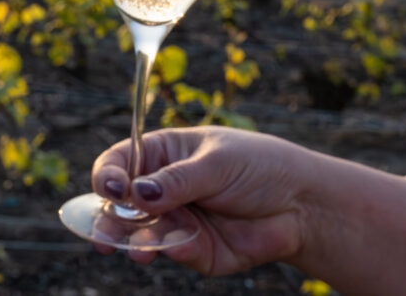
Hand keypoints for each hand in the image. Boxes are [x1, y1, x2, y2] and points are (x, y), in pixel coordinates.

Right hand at [92, 126, 312, 274]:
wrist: (301, 205)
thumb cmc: (259, 167)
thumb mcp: (217, 162)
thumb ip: (177, 180)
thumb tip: (137, 194)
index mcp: (162, 155)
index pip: (118, 163)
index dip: (107, 176)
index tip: (112, 189)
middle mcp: (161, 189)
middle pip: (119, 205)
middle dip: (109, 220)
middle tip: (104, 236)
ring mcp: (175, 220)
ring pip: (139, 234)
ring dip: (135, 242)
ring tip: (141, 248)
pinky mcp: (192, 249)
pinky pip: (172, 252)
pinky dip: (172, 250)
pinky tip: (182, 245)